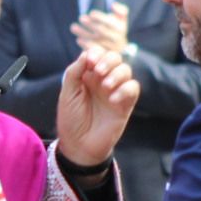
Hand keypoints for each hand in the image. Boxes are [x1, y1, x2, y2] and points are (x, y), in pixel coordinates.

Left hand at [56, 45, 138, 167]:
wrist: (79, 146)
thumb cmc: (71, 120)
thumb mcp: (67, 94)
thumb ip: (75, 72)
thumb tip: (86, 54)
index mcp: (87, 76)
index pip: (97, 55)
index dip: (96, 54)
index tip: (89, 62)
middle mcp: (102, 81)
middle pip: (114, 58)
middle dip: (108, 60)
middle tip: (98, 72)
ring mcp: (115, 92)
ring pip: (126, 70)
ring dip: (117, 74)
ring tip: (105, 87)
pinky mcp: (125, 104)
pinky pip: (133, 88)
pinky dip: (125, 89)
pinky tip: (113, 99)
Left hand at [72, 2, 129, 54]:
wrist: (120, 50)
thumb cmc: (117, 30)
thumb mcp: (122, 20)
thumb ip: (121, 10)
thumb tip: (113, 5)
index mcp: (122, 30)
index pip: (111, 23)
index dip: (101, 18)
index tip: (91, 13)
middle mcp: (118, 41)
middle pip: (102, 32)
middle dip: (91, 24)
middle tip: (81, 18)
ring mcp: (110, 50)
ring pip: (95, 41)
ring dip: (84, 33)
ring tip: (73, 27)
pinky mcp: (103, 57)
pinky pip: (93, 51)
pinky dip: (85, 45)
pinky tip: (78, 39)